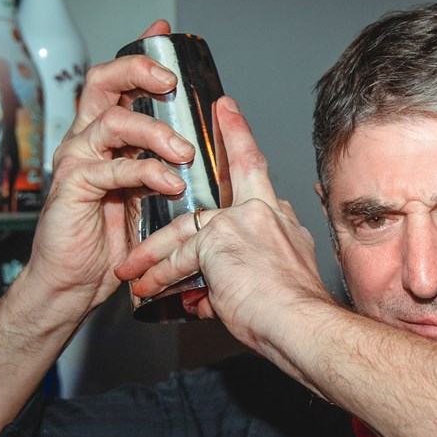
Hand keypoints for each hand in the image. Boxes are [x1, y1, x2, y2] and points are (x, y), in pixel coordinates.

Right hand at [24, 20, 195, 312]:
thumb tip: (205, 152)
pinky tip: (169, 183)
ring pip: (113, 122)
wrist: (74, 282)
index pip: (120, 82)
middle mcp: (87, 140)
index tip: (165, 35)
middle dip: (140, 73)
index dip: (141, 54)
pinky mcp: (73, 187)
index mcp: (105, 137)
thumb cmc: (111, 242)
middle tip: (172, 82)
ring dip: (155, 132)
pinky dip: (146, 172)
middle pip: (105, 82)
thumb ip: (164, 167)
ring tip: (186, 151)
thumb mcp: (147, 197)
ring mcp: (77, 161)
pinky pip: (111, 168)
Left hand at [115, 96, 330, 351]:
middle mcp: (263, 213)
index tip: (227, 110)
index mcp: (279, 220)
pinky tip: (147, 289)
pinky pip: (178, 260)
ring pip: (184, 231)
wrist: (303, 326)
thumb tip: (206, 293)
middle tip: (206, 115)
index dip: (240, 138)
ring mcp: (240, 224)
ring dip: (153, 253)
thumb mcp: (273, 284)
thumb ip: (236, 276)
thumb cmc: (294, 314)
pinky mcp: (217, 243)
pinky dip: (159, 277)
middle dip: (223, 138)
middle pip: (236, 170)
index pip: (257, 172)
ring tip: (133, 269)